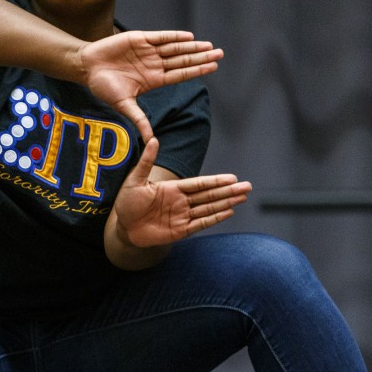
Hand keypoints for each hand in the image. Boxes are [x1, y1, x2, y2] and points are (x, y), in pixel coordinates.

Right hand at [79, 30, 222, 141]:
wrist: (87, 68)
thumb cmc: (103, 87)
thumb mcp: (124, 105)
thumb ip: (139, 120)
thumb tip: (151, 141)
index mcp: (153, 80)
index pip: (180, 75)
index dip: (197, 71)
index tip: (213, 68)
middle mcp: (154, 65)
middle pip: (182, 60)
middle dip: (201, 57)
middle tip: (220, 54)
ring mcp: (148, 52)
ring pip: (175, 48)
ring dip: (192, 47)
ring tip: (209, 45)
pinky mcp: (140, 39)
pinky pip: (161, 37)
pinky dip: (174, 37)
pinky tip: (189, 37)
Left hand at [112, 137, 251, 248]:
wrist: (123, 228)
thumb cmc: (127, 203)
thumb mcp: (135, 180)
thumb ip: (146, 162)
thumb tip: (154, 140)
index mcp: (173, 189)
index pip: (199, 184)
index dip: (216, 181)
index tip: (232, 177)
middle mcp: (181, 202)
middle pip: (209, 195)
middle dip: (228, 191)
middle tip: (247, 187)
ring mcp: (182, 216)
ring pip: (209, 208)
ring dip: (226, 203)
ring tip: (243, 197)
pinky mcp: (180, 231)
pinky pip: (200, 224)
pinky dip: (214, 218)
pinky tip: (228, 212)